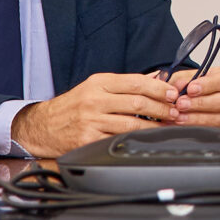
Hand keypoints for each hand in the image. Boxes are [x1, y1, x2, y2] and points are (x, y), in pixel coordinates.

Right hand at [8, 72, 181, 158]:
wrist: (43, 126)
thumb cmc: (73, 106)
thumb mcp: (96, 87)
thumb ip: (125, 84)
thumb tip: (156, 78)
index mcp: (99, 83)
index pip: (136, 82)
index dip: (159, 89)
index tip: (173, 94)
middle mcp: (94, 100)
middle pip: (137, 103)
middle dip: (161, 108)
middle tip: (176, 112)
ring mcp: (90, 121)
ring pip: (131, 124)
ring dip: (154, 126)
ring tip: (167, 126)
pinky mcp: (87, 140)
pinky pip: (117, 141)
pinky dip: (135, 141)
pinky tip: (146, 140)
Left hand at [172, 65, 219, 127]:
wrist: (193, 98)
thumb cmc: (193, 85)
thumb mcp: (187, 76)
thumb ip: (182, 80)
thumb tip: (178, 88)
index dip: (207, 85)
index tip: (190, 89)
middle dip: (199, 103)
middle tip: (181, 103)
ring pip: (218, 118)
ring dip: (196, 118)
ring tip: (179, 116)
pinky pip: (211, 130)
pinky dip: (194, 127)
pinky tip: (182, 124)